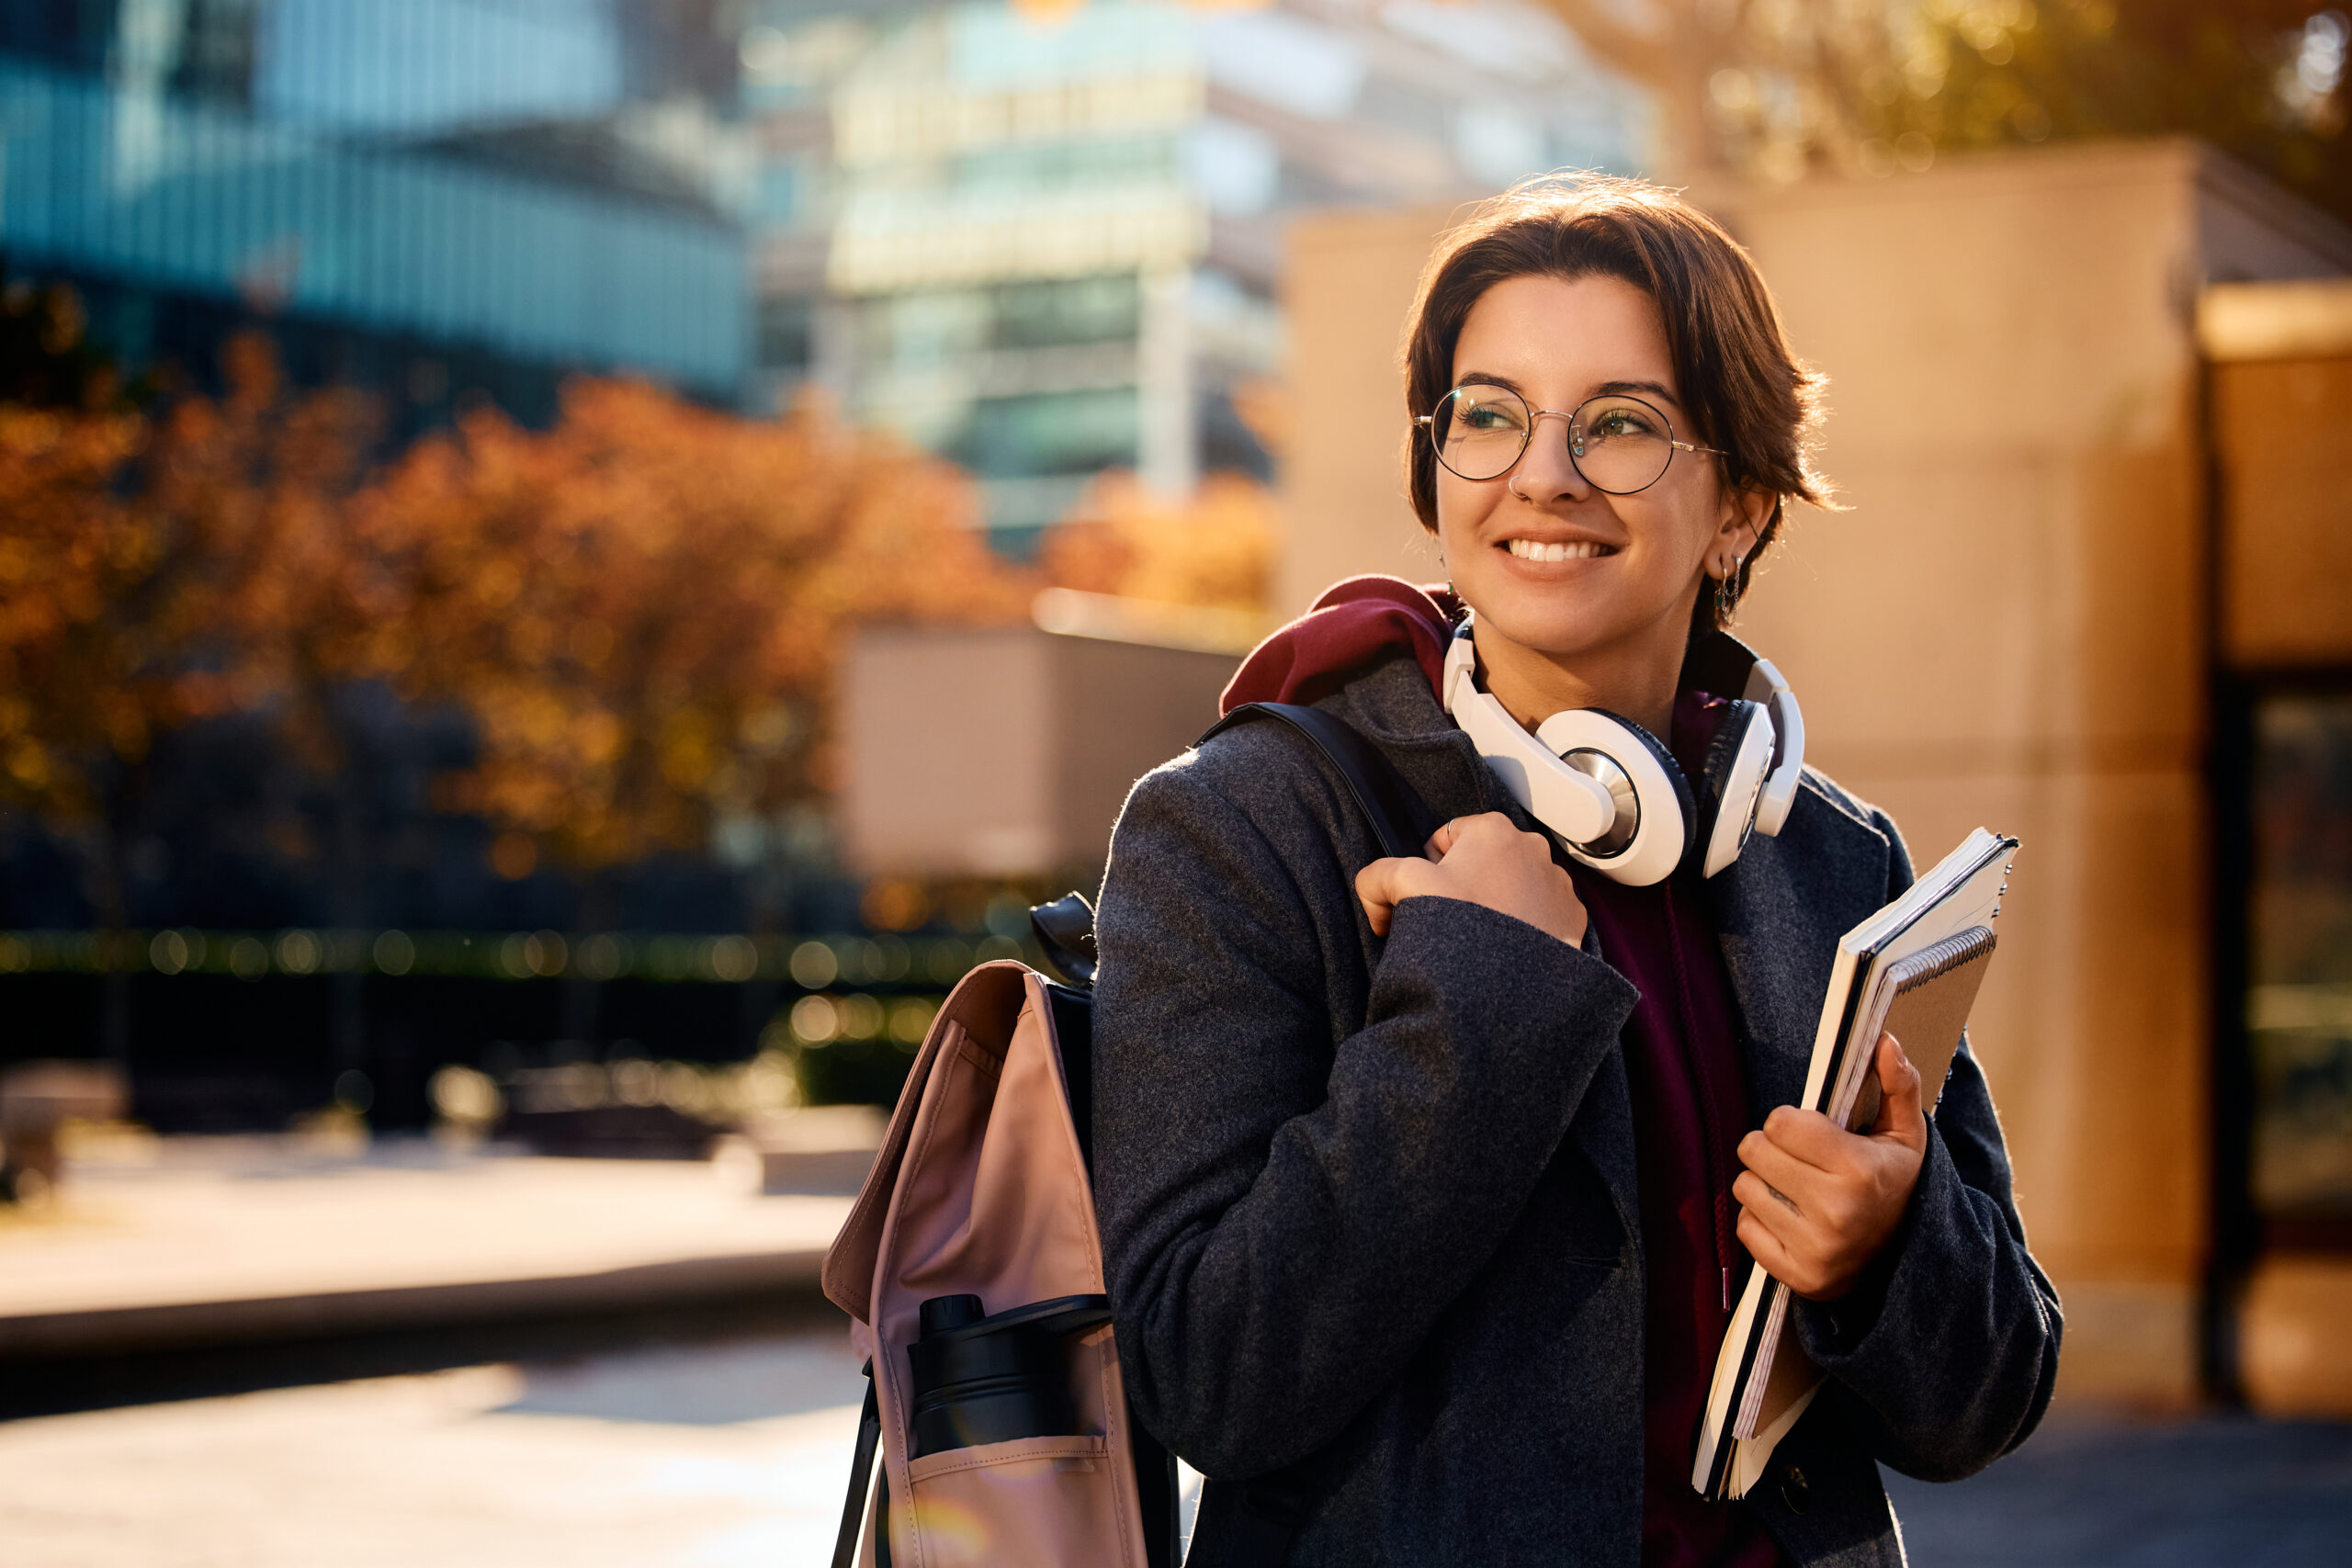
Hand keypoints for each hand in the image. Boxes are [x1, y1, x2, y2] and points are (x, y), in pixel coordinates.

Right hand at [1354, 812, 1588, 947]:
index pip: (1445, 838)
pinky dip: (1523, 923)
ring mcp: (1558, 881)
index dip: (1428, 869)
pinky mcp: (1573, 914)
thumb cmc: (1465, 927)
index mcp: (1492, 828)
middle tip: (1453, 920)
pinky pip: (1538, 910)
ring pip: (1511, 885)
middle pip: (1480, 860)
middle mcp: (1532, 846)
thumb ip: (1378, 875)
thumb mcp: (1406, 888)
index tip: (1429, 899)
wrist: (1513, 985)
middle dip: (1465, 885)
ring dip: (1497, 903)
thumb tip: (1373, 890)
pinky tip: (1509, 948)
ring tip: (1483, 938)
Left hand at [1733, 1030, 1926, 1300]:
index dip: (1790, 1122)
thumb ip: (1898, 1083)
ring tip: (1794, 1188)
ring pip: (1744, 1188)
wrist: (1907, 1258)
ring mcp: (1815, 1250)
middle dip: (1770, 1147)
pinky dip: (1760, 1220)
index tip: (1811, 1133)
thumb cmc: (1894, 1183)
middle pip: (1754, 1150)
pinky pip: (1744, 1229)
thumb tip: (1883, 1039)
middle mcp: (1836, 1212)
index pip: (1779, 1122)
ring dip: (1762, 1183)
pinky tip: (1790, 1219)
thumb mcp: (1905, 1134)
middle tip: (1798, 1159)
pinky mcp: (1796, 1277)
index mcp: (1859, 1170)